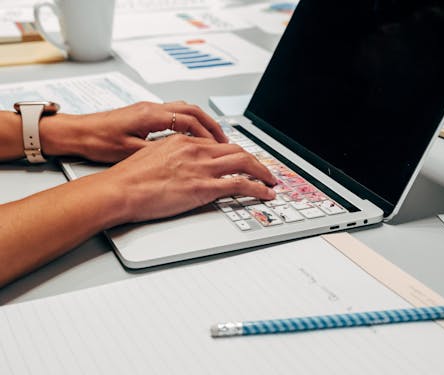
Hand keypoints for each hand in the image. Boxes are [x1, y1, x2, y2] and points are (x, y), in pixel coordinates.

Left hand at [40, 101, 227, 162]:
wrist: (76, 132)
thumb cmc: (97, 141)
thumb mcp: (129, 151)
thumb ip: (156, 152)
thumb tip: (177, 159)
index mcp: (150, 116)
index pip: (189, 120)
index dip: (207, 133)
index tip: (219, 146)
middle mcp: (152, 108)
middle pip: (192, 110)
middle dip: (211, 125)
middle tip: (224, 141)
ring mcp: (148, 110)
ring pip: (184, 110)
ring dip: (201, 123)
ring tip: (212, 139)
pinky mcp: (144, 115)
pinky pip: (174, 114)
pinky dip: (188, 124)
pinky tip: (191, 137)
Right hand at [101, 134, 276, 223]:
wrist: (120, 189)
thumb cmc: (129, 177)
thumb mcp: (151, 156)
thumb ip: (171, 156)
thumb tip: (180, 163)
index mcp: (183, 141)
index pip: (217, 144)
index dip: (233, 153)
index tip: (240, 160)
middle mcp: (196, 150)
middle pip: (236, 150)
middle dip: (254, 160)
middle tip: (262, 169)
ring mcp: (202, 167)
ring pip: (244, 162)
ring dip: (262, 172)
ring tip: (270, 181)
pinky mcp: (204, 187)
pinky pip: (240, 184)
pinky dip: (258, 188)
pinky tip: (265, 193)